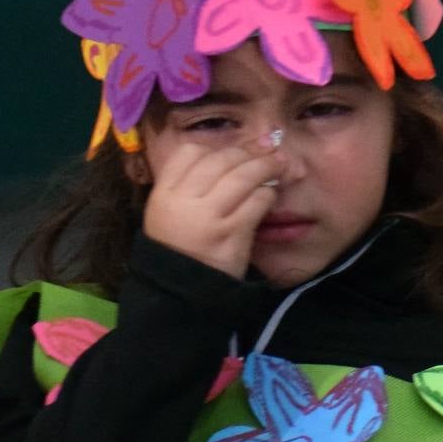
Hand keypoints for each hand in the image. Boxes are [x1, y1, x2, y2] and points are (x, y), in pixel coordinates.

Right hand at [141, 140, 283, 279]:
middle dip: (249, 152)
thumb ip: (191, 186)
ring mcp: (208, 217)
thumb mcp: (171, 214)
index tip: (236, 151)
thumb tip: (231, 155)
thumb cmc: (181, 249)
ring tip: (279, 165)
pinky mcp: (232, 233)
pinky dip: (267, 194)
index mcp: (163, 193)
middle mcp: (183, 201)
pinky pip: (256, 201)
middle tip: (268, 150)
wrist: (182, 293)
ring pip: (243, 176)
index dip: (217, 148)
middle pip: (221, 160)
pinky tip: (270, 196)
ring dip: (266, 166)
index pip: (190, 153)